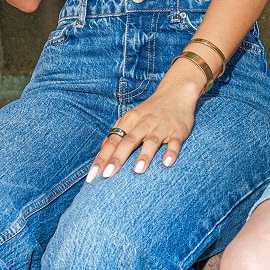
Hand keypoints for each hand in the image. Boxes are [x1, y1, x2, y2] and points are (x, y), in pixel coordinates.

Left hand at [84, 71, 201, 181]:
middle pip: (128, 141)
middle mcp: (144, 123)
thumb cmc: (149, 111)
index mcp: (129, 120)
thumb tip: (100, 153)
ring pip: (151, 141)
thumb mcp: (130, 118)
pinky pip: (175, 142)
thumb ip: (116, 134)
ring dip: (144, 156)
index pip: (112, 141)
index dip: (102, 158)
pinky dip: (171, 152)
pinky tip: (167, 163)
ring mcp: (161, 126)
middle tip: (107, 175)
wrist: (176, 93)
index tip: (92, 176)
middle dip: (117, 158)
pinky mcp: (178, 130)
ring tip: (137, 171)